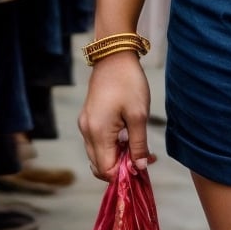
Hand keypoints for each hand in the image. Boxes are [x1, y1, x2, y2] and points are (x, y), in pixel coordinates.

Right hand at [78, 52, 155, 180]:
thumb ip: (138, 144)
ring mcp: (85, 124)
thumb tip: (140, 167)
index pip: (105, 170)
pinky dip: (111, 145)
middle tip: (144, 157)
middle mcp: (87, 132)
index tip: (144, 165)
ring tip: (138, 145)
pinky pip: (97, 142)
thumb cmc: (128, 83)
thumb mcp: (138, 115)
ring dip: (117, 156)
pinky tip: (127, 135)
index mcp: (97, 133)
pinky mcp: (88, 118)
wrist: (114, 56)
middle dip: (121, 167)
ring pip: (98, 154)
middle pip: (100, 165)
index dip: (124, 173)